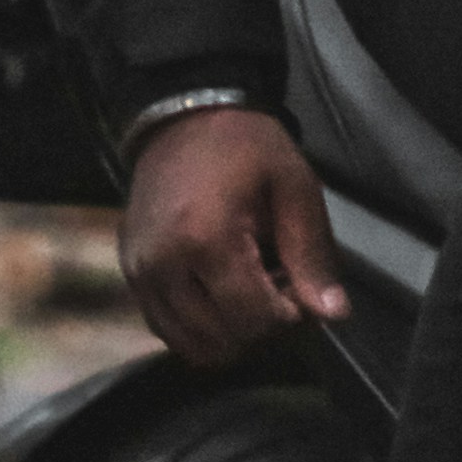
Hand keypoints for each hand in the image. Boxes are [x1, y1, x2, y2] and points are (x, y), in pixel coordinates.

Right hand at [120, 106, 348, 362]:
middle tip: (278, 289)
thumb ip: (312, 255)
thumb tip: (333, 314)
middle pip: (221, 341)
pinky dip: (199, 327)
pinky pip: (165, 329)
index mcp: (206, 240)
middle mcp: (162, 265)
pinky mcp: (129, 274)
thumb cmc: (246, 147)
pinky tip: (221, 294)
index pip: (252, 320)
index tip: (299, 286)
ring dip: (229, 334)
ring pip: (190, 345)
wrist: (183, 117)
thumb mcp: (294, 187)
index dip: (288, 317)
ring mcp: (139, 273)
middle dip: (260, 328)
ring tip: (249, 293)